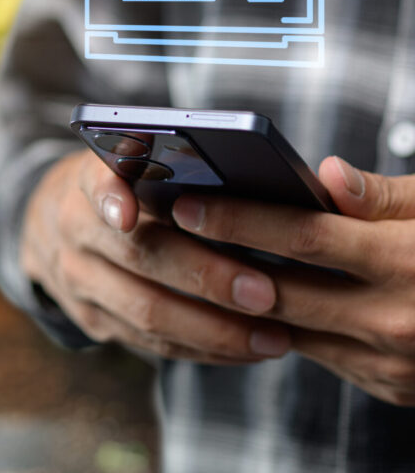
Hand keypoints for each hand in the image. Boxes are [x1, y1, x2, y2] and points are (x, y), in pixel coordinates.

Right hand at [20, 150, 290, 362]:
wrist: (51, 220)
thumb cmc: (120, 182)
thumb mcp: (129, 160)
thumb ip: (169, 165)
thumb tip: (248, 182)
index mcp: (87, 178)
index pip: (97, 183)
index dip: (112, 198)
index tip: (130, 214)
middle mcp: (75, 228)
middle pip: (139, 256)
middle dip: (205, 277)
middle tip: (265, 294)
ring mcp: (77, 279)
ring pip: (146, 312)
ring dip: (214, 330)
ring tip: (272, 337)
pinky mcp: (90, 319)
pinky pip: (149, 343)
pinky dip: (202, 350)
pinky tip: (245, 350)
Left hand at [171, 156, 414, 404]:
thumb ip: (383, 195)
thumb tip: (325, 175)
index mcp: (409, 262)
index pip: (302, 236)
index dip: (238, 217)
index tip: (187, 203)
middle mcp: (396, 321)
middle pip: (280, 288)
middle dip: (216, 261)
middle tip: (169, 231)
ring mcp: (391, 364)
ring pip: (288, 327)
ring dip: (237, 297)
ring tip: (194, 258)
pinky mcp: (387, 386)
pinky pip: (315, 350)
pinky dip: (278, 323)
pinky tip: (248, 293)